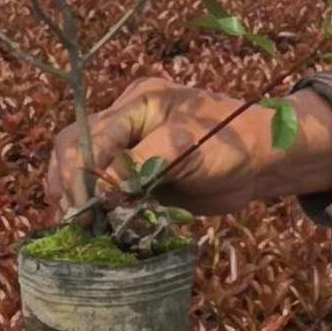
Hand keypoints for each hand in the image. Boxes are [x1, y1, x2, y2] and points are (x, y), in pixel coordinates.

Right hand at [45, 75, 331, 217]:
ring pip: (84, 168)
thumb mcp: (186, 147)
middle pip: (76, 146)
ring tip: (78, 226)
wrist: (263, 160)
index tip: (83, 203)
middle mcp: (127, 121)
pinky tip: (94, 227)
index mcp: (137, 103)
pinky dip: (97, 207)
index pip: (91, 133)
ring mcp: (130, 148)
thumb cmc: (231, 142)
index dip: (80, 168)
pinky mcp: (138, 175)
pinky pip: (106, 188)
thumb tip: (102, 190)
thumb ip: (142, 163)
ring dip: (77, 196)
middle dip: (68, 181)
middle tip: (73, 218)